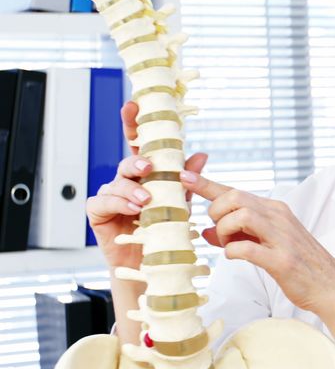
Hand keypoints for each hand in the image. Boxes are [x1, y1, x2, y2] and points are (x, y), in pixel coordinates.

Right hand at [87, 101, 207, 268]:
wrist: (151, 263)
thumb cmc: (163, 230)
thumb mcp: (180, 202)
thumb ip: (187, 179)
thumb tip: (202, 155)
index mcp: (144, 174)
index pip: (138, 144)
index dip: (134, 123)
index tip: (134, 105)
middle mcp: (125, 180)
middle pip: (127, 162)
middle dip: (137, 162)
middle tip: (149, 167)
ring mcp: (110, 194)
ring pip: (116, 182)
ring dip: (132, 190)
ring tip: (146, 201)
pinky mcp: (98, 211)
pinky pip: (104, 201)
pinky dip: (119, 203)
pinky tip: (132, 209)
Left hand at [180, 169, 334, 316]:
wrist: (329, 285)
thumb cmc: (297, 264)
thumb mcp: (266, 243)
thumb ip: (238, 234)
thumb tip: (207, 231)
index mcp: (274, 210)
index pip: (235, 191)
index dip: (206, 184)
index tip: (183, 176)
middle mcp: (279, 217)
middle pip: (235, 197)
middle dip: (216, 213)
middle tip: (219, 233)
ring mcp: (282, 238)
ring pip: (241, 216)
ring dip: (225, 232)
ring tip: (229, 245)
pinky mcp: (282, 260)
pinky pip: (248, 249)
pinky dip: (233, 252)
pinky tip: (236, 256)